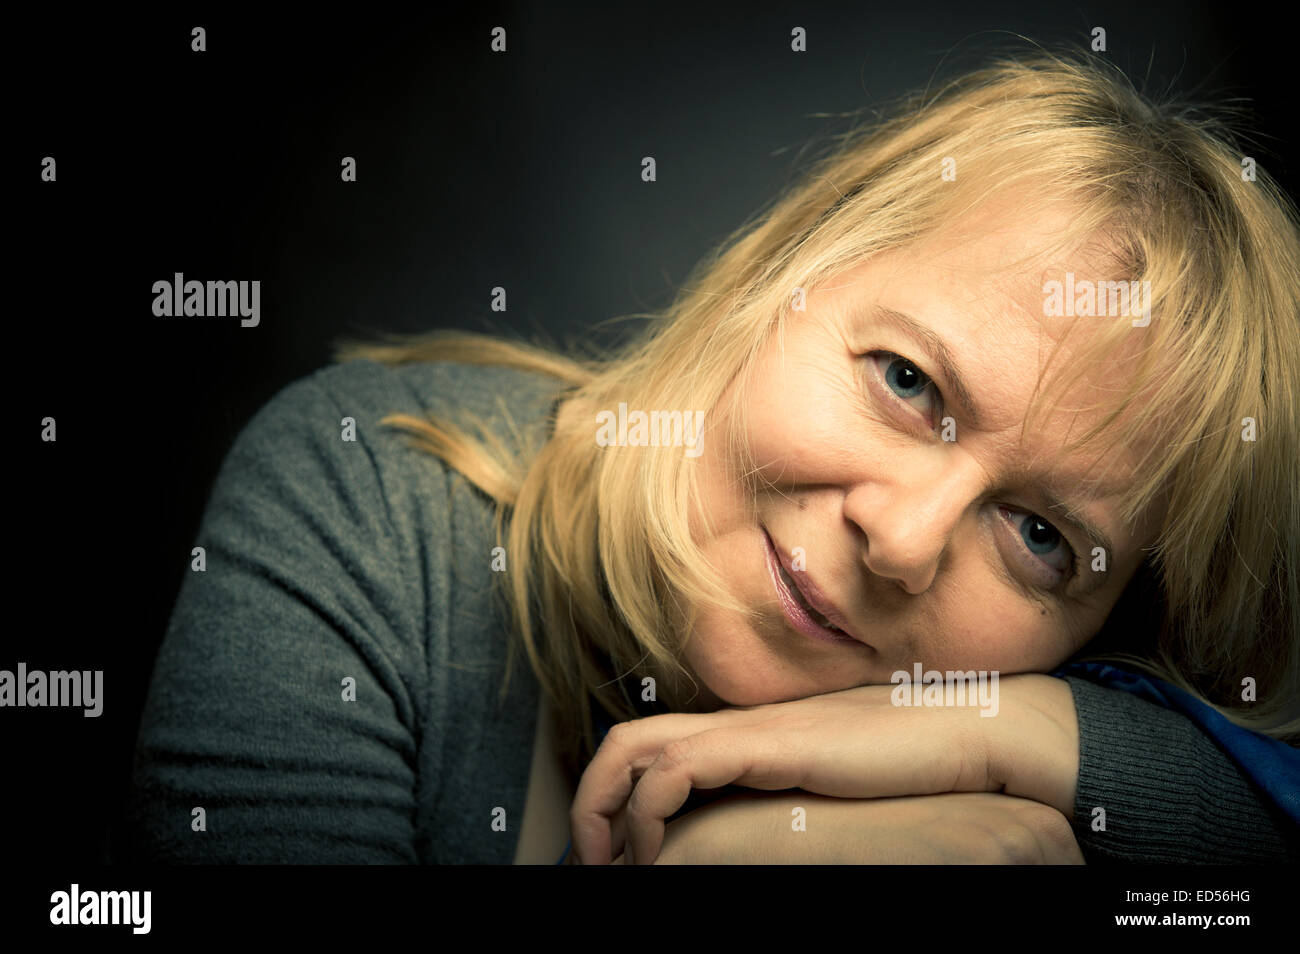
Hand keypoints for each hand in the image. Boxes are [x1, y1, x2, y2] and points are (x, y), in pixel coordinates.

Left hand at [569, 674, 1078, 864]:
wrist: (966, 729)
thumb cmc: (908, 761)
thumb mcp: (829, 784)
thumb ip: (785, 796)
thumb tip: (766, 829)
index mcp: (747, 732)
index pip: (655, 745)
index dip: (619, 795)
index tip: (617, 853)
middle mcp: (736, 724)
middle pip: (628, 740)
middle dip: (591, 801)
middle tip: (592, 859)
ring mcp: (749, 729)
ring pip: (633, 747)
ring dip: (604, 809)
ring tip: (612, 864)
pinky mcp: (768, 744)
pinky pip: (677, 768)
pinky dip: (648, 810)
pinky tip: (659, 856)